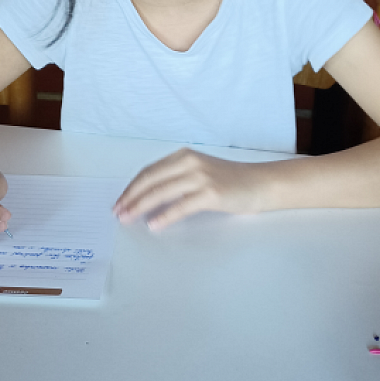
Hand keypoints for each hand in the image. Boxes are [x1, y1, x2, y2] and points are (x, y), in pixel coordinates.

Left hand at [114, 149, 265, 230]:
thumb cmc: (230, 181)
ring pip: (161, 192)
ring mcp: (200, 177)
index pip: (149, 171)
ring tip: (129, 219)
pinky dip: (165, 216)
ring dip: (141, 206)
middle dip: (130, 197)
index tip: (120, 201)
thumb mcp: (199, 172)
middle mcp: (189, 162)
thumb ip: (177, 179)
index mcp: (183, 156)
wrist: (261, 183)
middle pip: (150, 179)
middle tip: (118, 212)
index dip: (132, 187)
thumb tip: (148, 198)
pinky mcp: (210, 193)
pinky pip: (180, 206)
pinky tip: (154, 224)